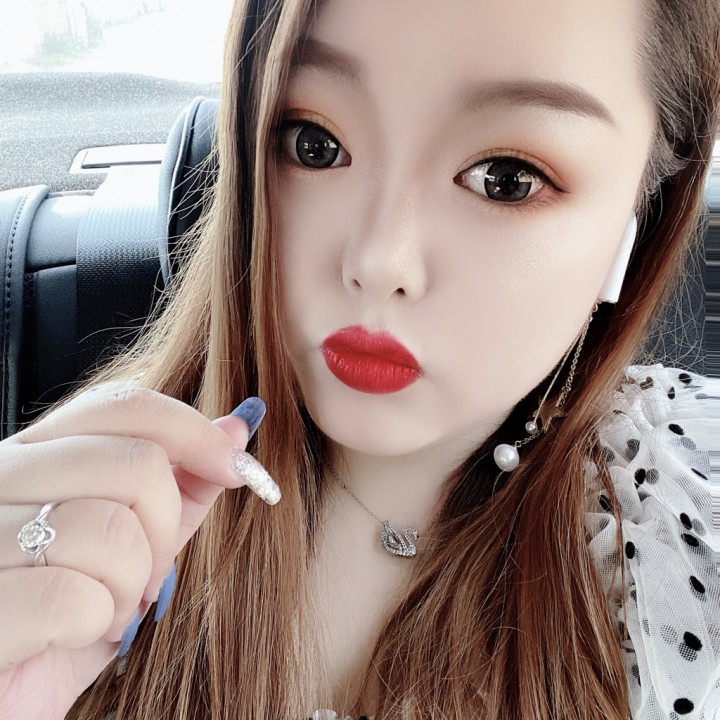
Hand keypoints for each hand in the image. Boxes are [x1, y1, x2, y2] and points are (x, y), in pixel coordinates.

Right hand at [0, 383, 277, 719]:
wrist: (9, 696)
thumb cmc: (69, 614)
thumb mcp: (136, 542)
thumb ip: (183, 484)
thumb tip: (237, 427)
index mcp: (34, 454)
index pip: (123, 405)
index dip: (194, 432)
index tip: (237, 469)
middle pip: (136, 464)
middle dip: (163, 530)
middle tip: (144, 574)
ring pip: (112, 530)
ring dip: (129, 585)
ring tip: (102, 607)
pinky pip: (71, 597)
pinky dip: (93, 624)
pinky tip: (69, 635)